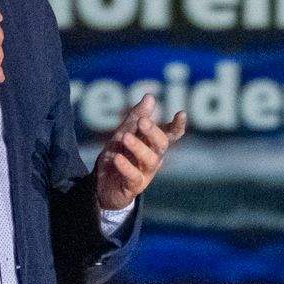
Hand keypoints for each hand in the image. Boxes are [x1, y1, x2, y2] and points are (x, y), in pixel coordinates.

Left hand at [93, 93, 187, 211]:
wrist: (102, 183)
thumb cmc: (118, 154)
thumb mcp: (124, 132)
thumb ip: (137, 116)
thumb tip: (150, 96)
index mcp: (153, 144)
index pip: (170, 134)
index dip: (177, 126)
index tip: (181, 114)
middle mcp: (154, 158)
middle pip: (161, 145)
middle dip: (154, 132)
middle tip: (142, 121)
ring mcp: (145, 173)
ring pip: (150, 160)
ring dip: (138, 147)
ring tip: (125, 137)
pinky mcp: (134, 187)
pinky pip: (134, 176)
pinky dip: (126, 167)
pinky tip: (117, 157)